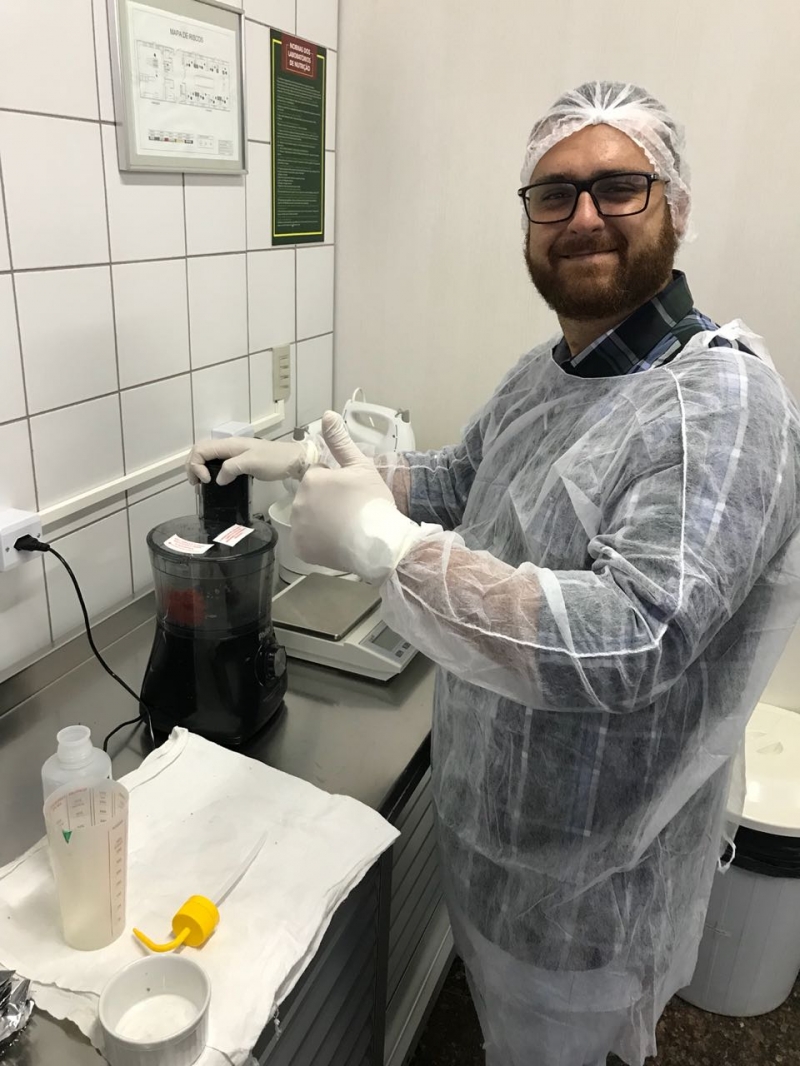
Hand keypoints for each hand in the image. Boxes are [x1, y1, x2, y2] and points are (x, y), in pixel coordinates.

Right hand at [186, 436, 317, 485]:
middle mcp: (228, 446)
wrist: (294, 460)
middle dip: (193, 466)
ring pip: (208, 457)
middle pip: (200, 451)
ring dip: (199, 468)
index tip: (206, 481)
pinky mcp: (240, 461)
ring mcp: (233, 453)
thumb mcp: (251, 463)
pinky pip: (218, 463)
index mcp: (228, 445)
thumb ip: (231, 469)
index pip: (200, 449)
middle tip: (196, 484)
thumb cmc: (274, 460)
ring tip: (200, 484)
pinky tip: (214, 482)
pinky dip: (210, 471)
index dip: (196, 465)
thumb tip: (217, 480)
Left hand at [291, 412, 434, 583]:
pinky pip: (305, 541)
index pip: (319, 477)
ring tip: (345, 530)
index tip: (352, 496)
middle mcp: (298, 501)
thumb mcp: (361, 467)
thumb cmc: (373, 503)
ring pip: (307, 519)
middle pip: (311, 498)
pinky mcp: (300, 548)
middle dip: (325, 503)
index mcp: (312, 478)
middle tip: (350, 513)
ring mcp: (298, 527)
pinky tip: (335, 542)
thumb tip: (327, 413)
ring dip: (320, 522)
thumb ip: (341, 441)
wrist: (379, 544)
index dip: (337, 485)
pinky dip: (316, 542)